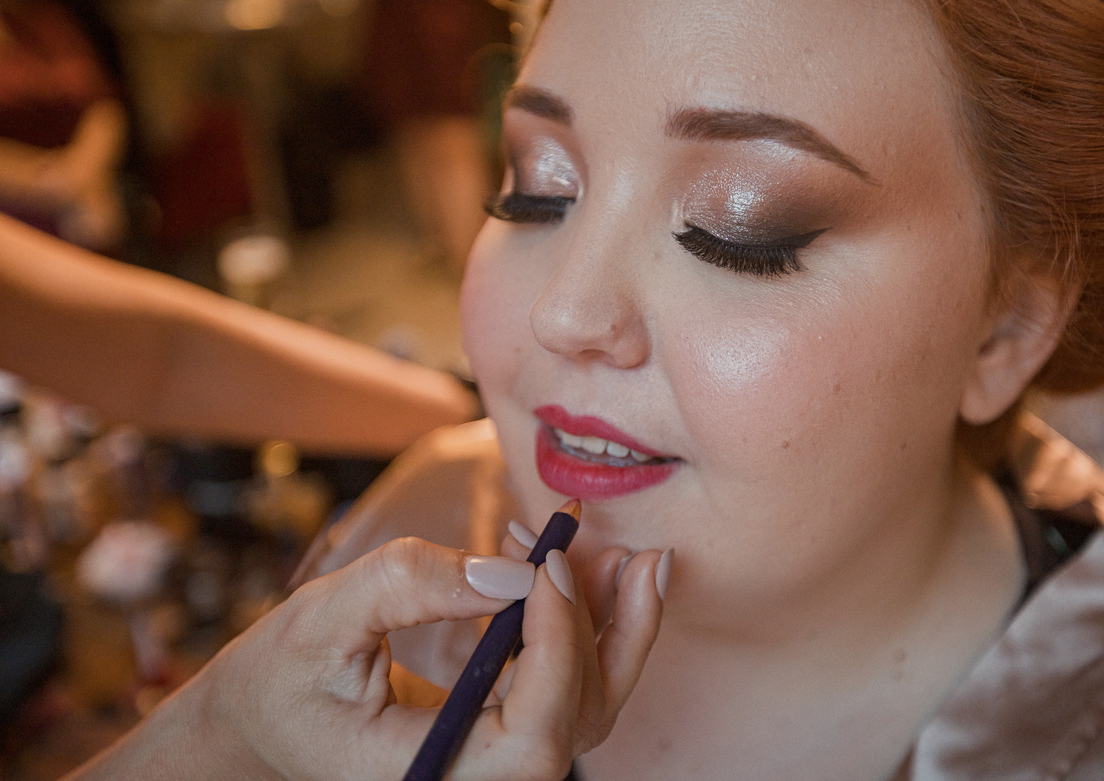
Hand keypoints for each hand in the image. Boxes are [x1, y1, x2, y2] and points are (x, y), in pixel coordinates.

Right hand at [65, 536, 667, 780]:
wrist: (256, 720)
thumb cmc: (279, 679)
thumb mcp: (325, 620)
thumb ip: (414, 586)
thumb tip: (512, 572)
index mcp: (433, 776)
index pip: (534, 733)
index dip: (561, 645)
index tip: (552, 563)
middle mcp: (476, 778)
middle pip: (581, 720)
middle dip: (616, 633)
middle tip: (639, 556)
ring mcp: (490, 759)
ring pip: (583, 704)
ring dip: (609, 625)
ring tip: (615, 553)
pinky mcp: (496, 730)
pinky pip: (558, 686)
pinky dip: (575, 627)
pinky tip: (568, 569)